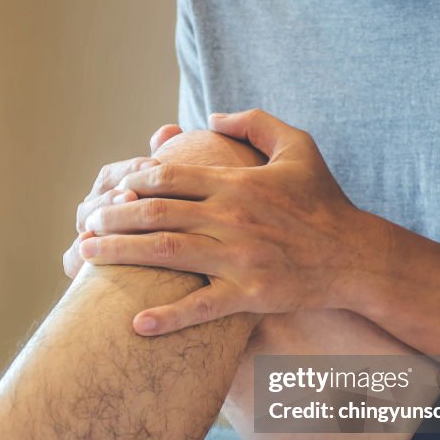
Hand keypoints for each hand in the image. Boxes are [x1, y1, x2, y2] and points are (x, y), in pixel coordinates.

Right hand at [63, 124, 183, 277]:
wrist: (186, 280)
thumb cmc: (181, 235)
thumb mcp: (181, 199)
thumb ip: (174, 167)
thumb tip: (168, 130)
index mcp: (114, 196)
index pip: (113, 175)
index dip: (130, 169)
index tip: (155, 164)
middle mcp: (99, 218)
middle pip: (95, 197)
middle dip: (114, 194)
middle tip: (133, 192)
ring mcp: (92, 242)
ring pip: (83, 223)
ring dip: (100, 216)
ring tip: (121, 215)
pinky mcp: (85, 271)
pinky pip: (73, 260)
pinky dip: (78, 255)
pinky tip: (86, 247)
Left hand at [79, 109, 376, 335]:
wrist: (355, 255)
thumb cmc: (324, 200)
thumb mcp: (298, 145)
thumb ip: (254, 122)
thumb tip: (211, 114)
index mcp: (236, 183)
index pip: (170, 176)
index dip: (131, 182)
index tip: (110, 191)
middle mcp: (231, 218)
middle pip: (156, 213)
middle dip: (112, 217)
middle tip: (85, 223)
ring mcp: (239, 258)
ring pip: (166, 253)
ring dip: (120, 254)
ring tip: (84, 255)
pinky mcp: (250, 295)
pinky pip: (201, 307)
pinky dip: (167, 317)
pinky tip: (136, 324)